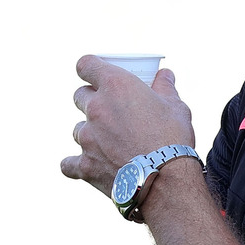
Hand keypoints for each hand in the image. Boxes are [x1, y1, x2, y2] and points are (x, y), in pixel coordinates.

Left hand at [61, 55, 195, 195]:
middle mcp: (96, 108)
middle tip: (112, 110)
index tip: (96, 73)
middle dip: (92, 100)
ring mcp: (86, 137)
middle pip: (79, 96)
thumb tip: (165, 74)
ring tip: (111, 143)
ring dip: (90, 132)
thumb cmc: (173, 138)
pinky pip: (69, 163)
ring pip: (77, 129)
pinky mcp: (84, 165)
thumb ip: (165, 88)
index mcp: (117, 86)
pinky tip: (91, 164)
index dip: (90, 67)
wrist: (166, 180)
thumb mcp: (176, 107)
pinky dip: (77, 163)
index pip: (86, 64)